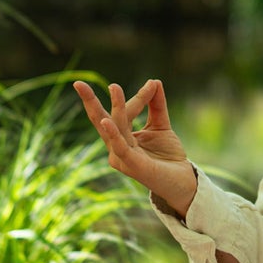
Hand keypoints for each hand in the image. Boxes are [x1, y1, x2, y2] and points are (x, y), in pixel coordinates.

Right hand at [73, 78, 197, 217]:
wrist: (183, 181)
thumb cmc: (168, 156)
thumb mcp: (161, 126)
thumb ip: (156, 105)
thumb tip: (155, 81)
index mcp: (121, 137)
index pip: (124, 112)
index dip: (139, 97)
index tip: (152, 83)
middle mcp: (117, 147)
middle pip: (101, 121)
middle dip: (90, 102)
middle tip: (78, 83)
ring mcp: (122, 157)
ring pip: (116, 128)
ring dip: (117, 108)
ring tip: (114, 88)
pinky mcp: (132, 165)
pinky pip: (121, 147)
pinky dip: (113, 134)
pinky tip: (106, 121)